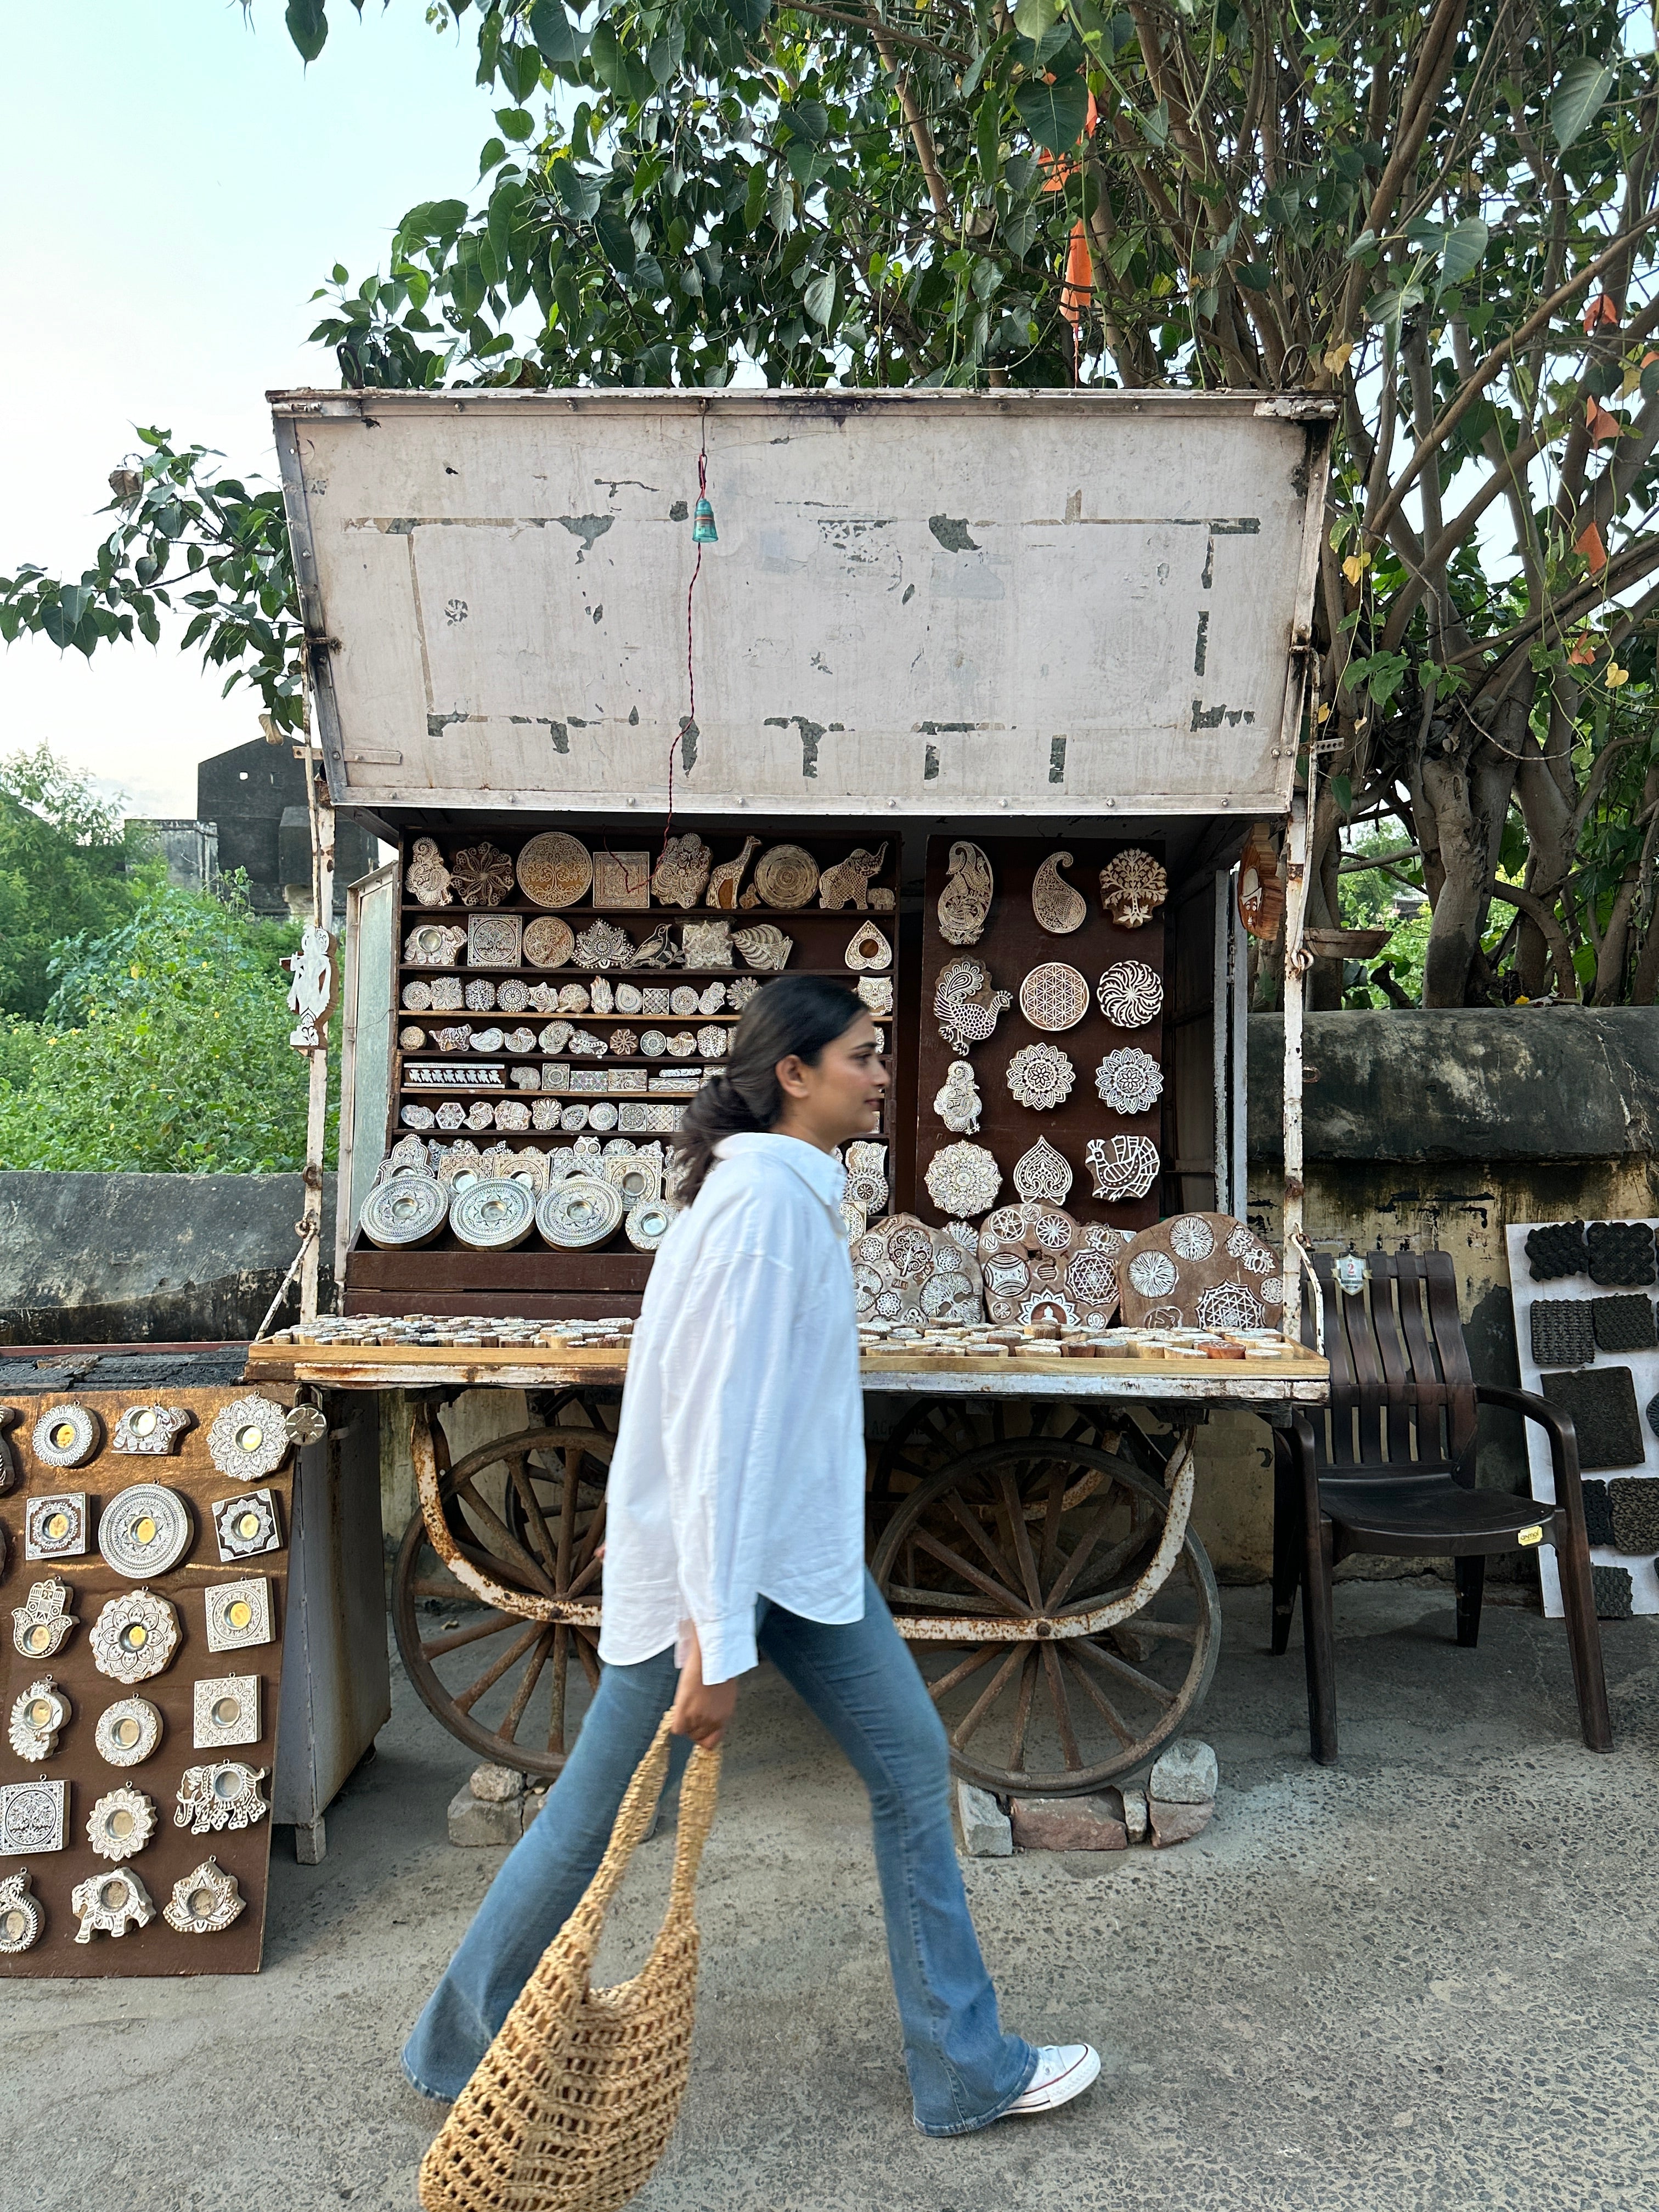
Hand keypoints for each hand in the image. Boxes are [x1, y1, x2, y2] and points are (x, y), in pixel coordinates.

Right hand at [669, 1627, 738, 1747]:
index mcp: (725, 1717)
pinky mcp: (685, 1711)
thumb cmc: (720, 1669)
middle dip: (693, 1727)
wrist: (712, 1657)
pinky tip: (678, 1710)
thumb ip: (718, 1710)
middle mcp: (713, 1721)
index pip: (712, 1742)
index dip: (704, 1735)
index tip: (699, 1729)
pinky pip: (677, 1728)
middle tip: (690, 1713)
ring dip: (684, 1721)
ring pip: (686, 1732)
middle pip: (697, 1737)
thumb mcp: (725, 1695)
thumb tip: (709, 1714)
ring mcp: (699, 1718)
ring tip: (686, 1706)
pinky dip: (675, 1722)